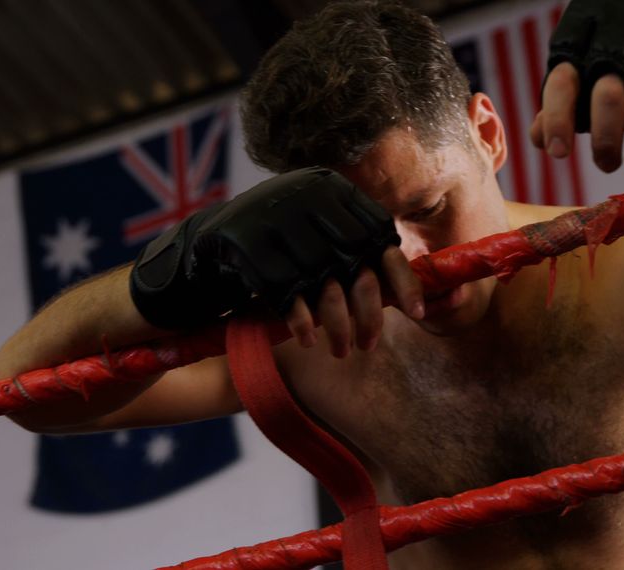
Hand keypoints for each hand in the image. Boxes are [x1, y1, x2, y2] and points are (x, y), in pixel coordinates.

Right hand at [129, 167, 423, 355]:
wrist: (205, 248)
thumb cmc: (279, 252)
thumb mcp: (321, 241)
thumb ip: (360, 255)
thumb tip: (419, 292)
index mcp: (329, 187)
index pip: (379, 234)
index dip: (402, 276)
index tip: (418, 312)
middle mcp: (304, 193)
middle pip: (354, 260)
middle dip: (368, 308)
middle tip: (371, 343)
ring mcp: (272, 214)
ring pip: (321, 280)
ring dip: (336, 323)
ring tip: (343, 350)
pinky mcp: (243, 240)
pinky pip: (284, 289)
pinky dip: (299, 319)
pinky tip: (308, 339)